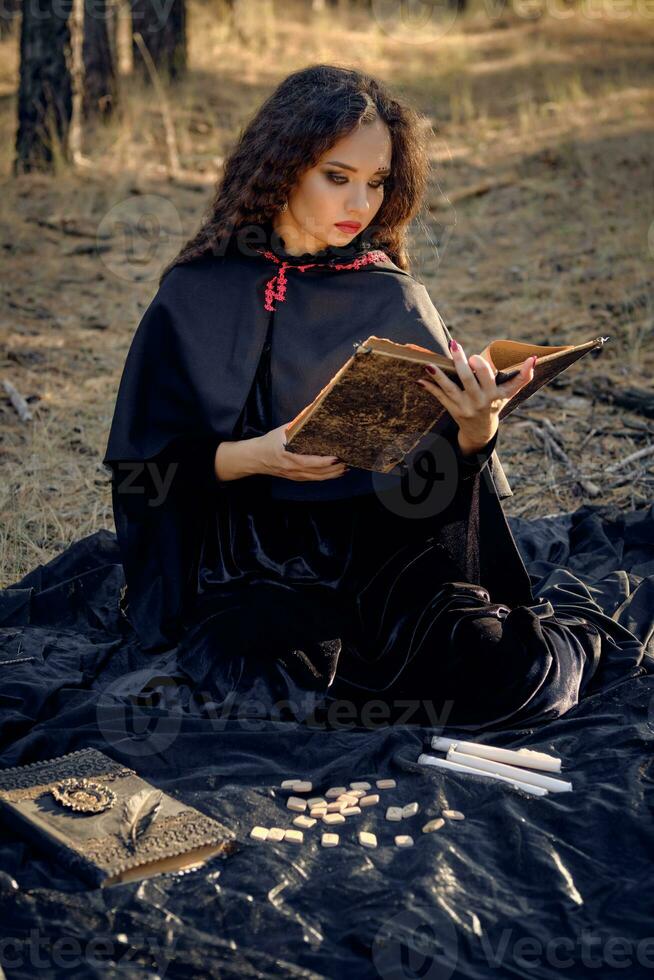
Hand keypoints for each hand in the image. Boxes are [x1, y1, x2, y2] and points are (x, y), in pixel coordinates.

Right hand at [215, 423, 348, 481]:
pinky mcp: (296, 477)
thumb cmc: (268, 443)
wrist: (255, 458)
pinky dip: (326, 477)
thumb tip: (312, 412)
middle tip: (347, 461)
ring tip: (345, 468)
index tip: (336, 458)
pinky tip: (335, 473)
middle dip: (334, 469)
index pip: (309, 462)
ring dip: (332, 474)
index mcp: (289, 458)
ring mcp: (295, 476)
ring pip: (317, 478)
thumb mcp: (281, 431)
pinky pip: (314, 479)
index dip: (324, 462)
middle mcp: (293, 470)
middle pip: (317, 473)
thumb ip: (297, 424)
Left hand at [417, 339, 536, 454]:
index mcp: (494, 395)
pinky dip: (430, 388)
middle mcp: (479, 401)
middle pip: (468, 380)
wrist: (482, 431)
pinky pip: (440, 397)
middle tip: (454, 346)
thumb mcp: (510, 393)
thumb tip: (533, 358)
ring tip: (428, 364)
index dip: (481, 368)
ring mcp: (464, 406)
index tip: (474, 357)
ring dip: (439, 376)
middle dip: (460, 363)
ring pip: (450, 389)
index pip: (488, 379)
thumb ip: (523, 376)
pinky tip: (420, 379)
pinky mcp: (452, 410)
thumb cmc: (496, 404)